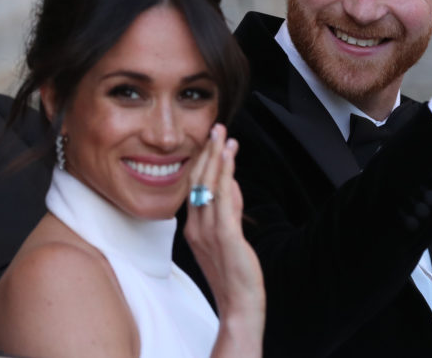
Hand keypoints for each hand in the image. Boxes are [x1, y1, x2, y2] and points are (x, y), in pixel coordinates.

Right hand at [183, 124, 264, 356]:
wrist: (239, 303)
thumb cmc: (234, 272)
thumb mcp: (228, 235)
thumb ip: (229, 209)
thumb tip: (232, 183)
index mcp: (193, 227)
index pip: (194, 187)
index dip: (202, 162)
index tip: (211, 140)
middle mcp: (196, 227)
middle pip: (198, 182)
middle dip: (208, 152)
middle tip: (216, 128)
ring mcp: (208, 231)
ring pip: (209, 186)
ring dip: (217, 157)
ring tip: (223, 134)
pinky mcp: (225, 236)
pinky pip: (223, 199)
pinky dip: (225, 174)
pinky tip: (229, 157)